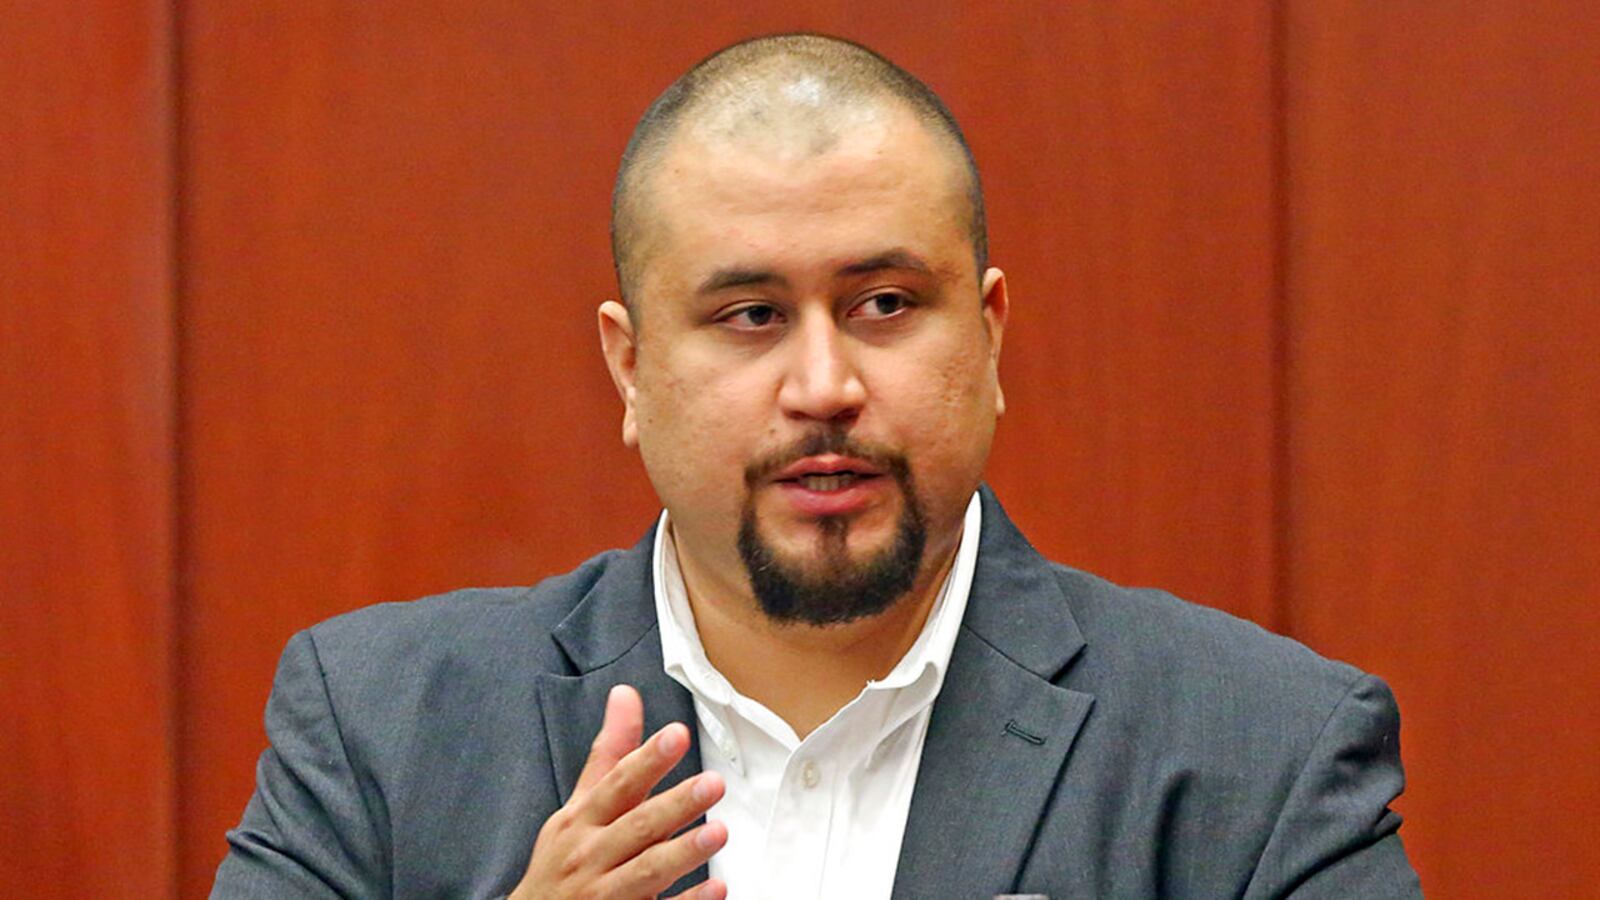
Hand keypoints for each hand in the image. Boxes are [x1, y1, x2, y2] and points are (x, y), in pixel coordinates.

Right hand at [510, 684, 727, 899]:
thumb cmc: (562, 862)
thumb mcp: (578, 805)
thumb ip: (610, 753)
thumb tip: (626, 696)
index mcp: (582, 821)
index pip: (618, 784)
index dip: (647, 759)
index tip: (676, 736)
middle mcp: (592, 855)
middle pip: (637, 827)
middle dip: (674, 805)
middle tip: (712, 784)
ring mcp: (606, 894)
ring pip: (647, 872)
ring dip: (683, 852)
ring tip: (717, 832)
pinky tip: (715, 888)